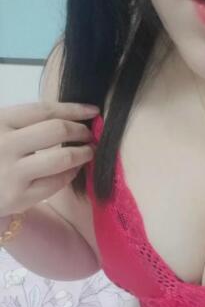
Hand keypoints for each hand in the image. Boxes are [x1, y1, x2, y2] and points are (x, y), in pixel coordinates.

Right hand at [0, 101, 98, 217]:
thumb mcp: (2, 131)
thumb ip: (28, 124)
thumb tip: (74, 117)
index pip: (44, 110)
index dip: (74, 109)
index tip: (93, 111)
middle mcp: (3, 145)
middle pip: (57, 130)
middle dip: (81, 131)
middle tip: (90, 135)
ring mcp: (11, 173)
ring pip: (62, 158)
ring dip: (84, 153)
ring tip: (89, 152)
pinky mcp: (19, 197)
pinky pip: (57, 182)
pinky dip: (72, 173)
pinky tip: (74, 169)